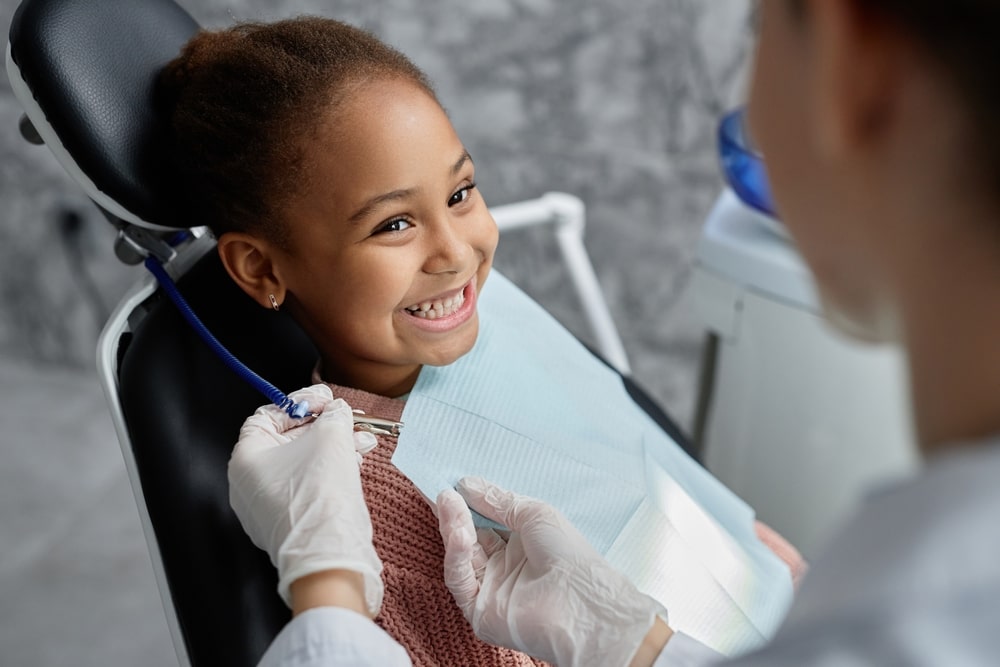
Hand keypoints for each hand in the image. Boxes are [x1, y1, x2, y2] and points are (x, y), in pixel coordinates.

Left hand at [228, 384, 381, 615]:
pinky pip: (307, 487)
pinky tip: (356, 462)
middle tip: (346, 417)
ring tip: (361, 440)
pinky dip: (329, 471)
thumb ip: (333, 415)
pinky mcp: (288, 524)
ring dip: (333, 448)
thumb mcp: (331, 437)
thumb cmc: (320, 495)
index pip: (268, 416)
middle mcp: (249, 484)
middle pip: (288, 440)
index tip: (325, 400)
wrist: (329, 554)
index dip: (299, 403)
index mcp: (245, 458)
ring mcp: (267, 508)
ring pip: (302, 464)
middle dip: (324, 427)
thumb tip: (337, 411)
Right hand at [437, 477, 669, 666]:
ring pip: (461, 557)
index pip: (485, 522)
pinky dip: (455, 555)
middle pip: (469, 538)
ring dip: (453, 528)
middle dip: (455, 514)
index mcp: (521, 545)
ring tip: (448, 503)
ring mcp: (490, 589)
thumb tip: (466, 484)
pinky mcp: (478, 611)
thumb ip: (498, 501)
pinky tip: (459, 533)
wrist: (580, 601)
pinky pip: (459, 580)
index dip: (468, 504)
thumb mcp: (533, 513)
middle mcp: (504, 567)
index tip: (451, 483)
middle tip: (442, 491)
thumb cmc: (568, 554)